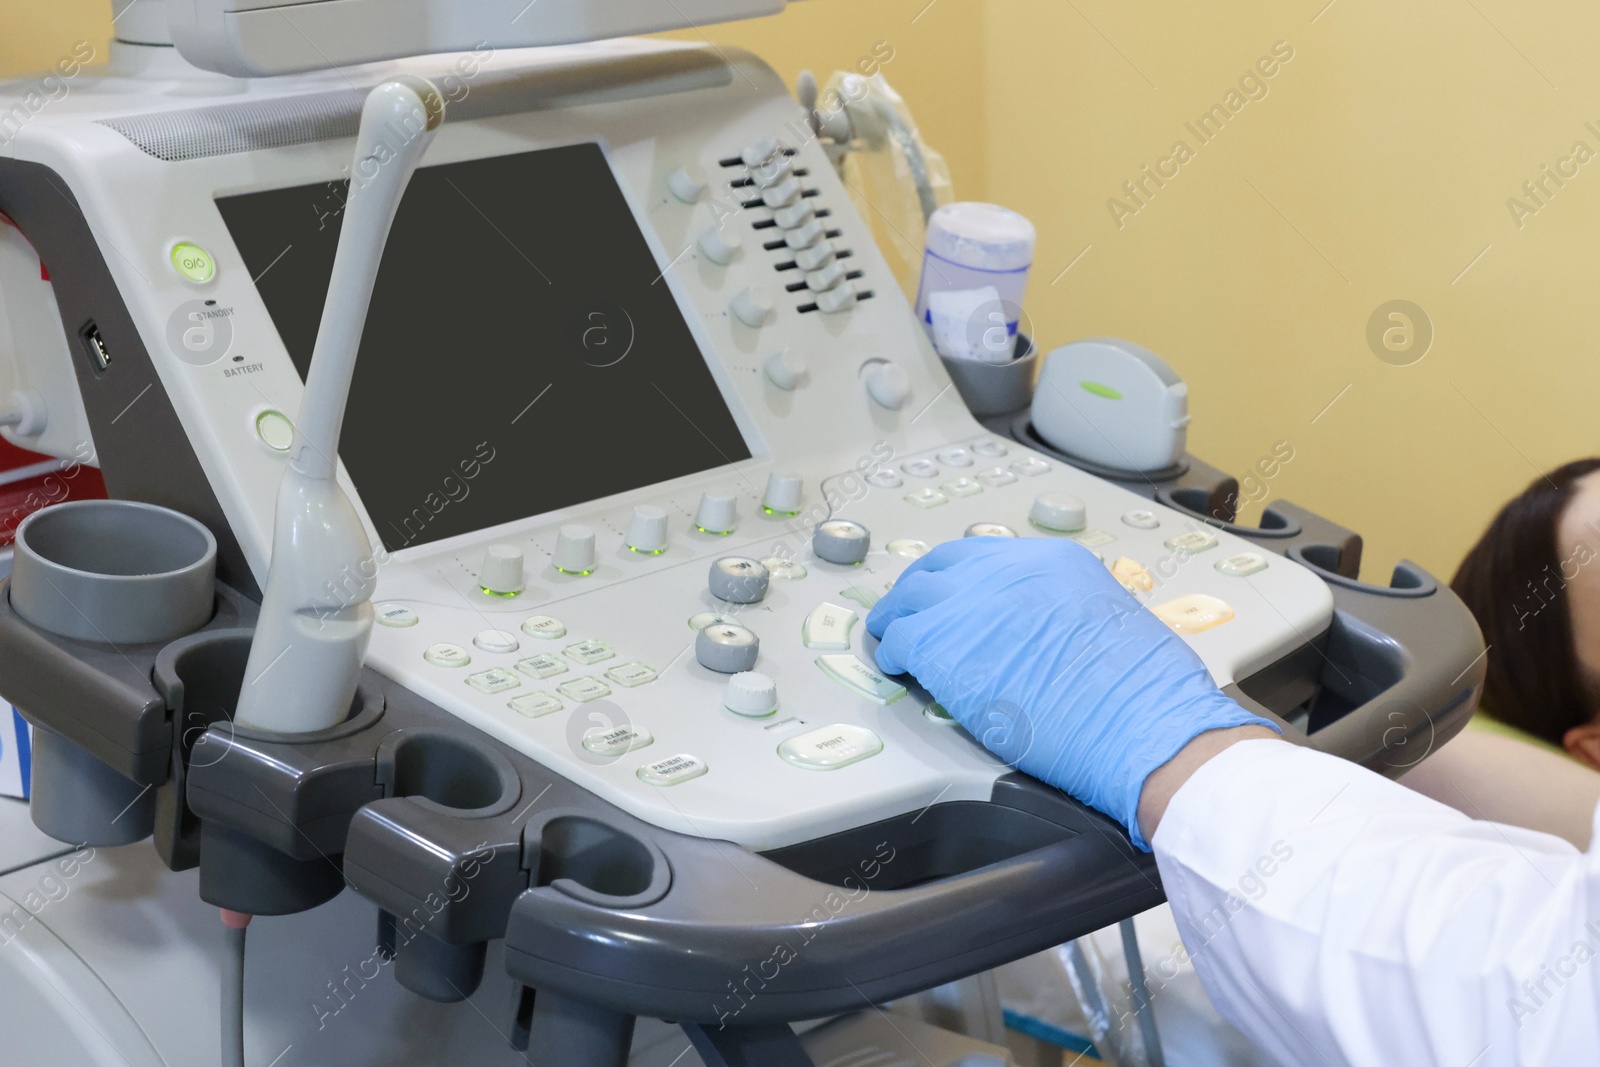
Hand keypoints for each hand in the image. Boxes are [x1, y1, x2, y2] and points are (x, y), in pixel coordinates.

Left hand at [866, 537, 1277, 848]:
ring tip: (895, 639)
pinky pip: (901, 639)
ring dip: (900, 618)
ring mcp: (972, 604)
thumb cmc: (1145, 696)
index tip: (952, 597)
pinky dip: (894, 653)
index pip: (985, 556)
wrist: (1142, 728)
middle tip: (912, 613)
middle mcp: (1008, 571)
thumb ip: (1066, 613)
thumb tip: (1044, 631)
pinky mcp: (945, 646)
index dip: (961, 580)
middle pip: (941, 568)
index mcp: (1053, 562)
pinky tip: (898, 669)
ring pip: (912, 597)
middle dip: (923, 591)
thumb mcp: (1110, 621)